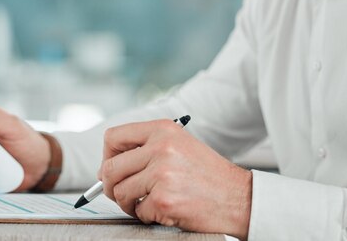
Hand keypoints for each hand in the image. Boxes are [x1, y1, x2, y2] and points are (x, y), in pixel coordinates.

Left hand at [98, 120, 251, 239]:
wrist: (239, 197)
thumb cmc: (207, 174)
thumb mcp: (178, 145)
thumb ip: (145, 148)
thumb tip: (107, 166)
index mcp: (162, 130)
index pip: (113, 137)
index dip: (107, 156)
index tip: (111, 168)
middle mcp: (161, 147)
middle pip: (110, 168)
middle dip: (109, 185)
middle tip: (120, 193)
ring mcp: (162, 174)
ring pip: (120, 192)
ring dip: (128, 203)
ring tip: (144, 203)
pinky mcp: (164, 199)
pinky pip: (138, 211)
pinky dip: (146, 216)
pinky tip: (163, 210)